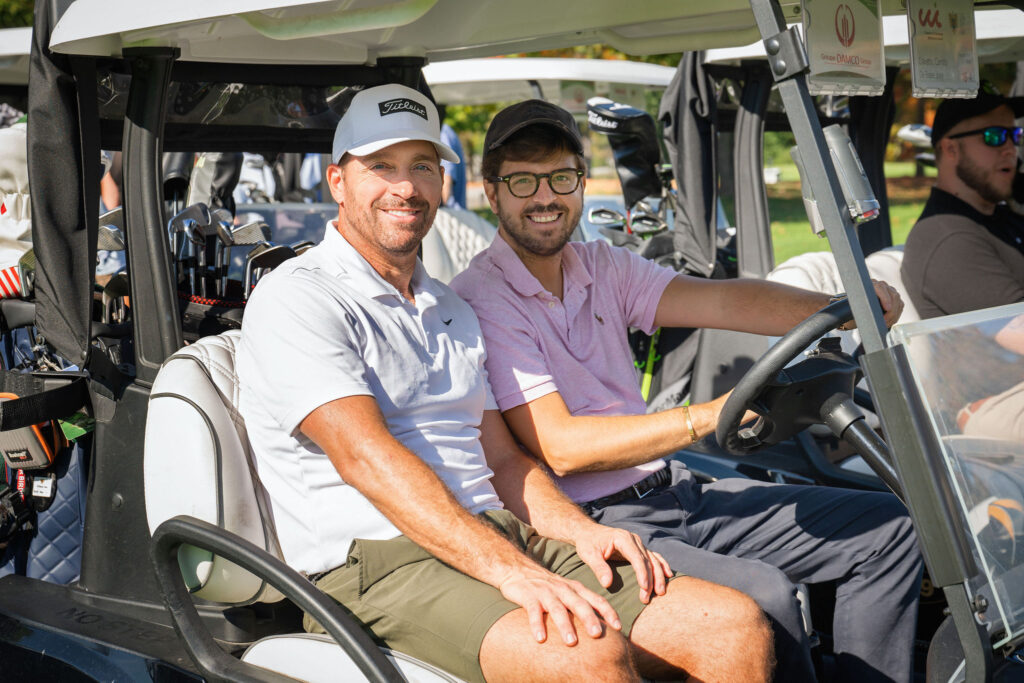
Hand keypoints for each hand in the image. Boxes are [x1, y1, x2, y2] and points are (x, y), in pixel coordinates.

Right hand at [498, 562, 621, 644]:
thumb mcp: (566, 591)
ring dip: (565, 625)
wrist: (517, 569)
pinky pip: (533, 611)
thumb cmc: (546, 586)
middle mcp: (563, 589)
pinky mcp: (528, 596)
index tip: (619, 627)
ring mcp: (545, 592)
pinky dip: (537, 624)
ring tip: (571, 642)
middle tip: (598, 635)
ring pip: (557, 609)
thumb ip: (581, 605)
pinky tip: (540, 638)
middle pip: (579, 604)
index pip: (596, 599)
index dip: (608, 612)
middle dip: (589, 619)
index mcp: (575, 588)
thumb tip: (602, 627)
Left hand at [572, 523, 671, 604]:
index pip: (637, 557)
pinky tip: (668, 575)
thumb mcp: (588, 554)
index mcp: (623, 538)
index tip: (644, 588)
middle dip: (651, 580)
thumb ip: (598, 567)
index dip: (642, 573)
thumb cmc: (587, 543)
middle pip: (648, 561)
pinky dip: (662, 566)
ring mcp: (638, 544)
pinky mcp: (639, 549)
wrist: (587, 532)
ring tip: (660, 593)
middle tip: (649, 598)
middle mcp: (634, 539)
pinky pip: (654, 557)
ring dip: (658, 576)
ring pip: (653, 560)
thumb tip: (608, 583)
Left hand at [839, 280, 903, 330]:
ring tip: (885, 324)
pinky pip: (900, 307)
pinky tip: (889, 322)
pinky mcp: (895, 299)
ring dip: (893, 315)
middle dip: (891, 312)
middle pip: (893, 296)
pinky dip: (895, 316)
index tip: (887, 309)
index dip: (885, 298)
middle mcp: (881, 285)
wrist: (857, 307)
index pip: (880, 287)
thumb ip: (859, 307)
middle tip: (884, 322)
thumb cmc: (854, 307)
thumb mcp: (854, 307)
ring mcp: (889, 291)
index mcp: (869, 284)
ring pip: (898, 302)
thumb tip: (864, 313)